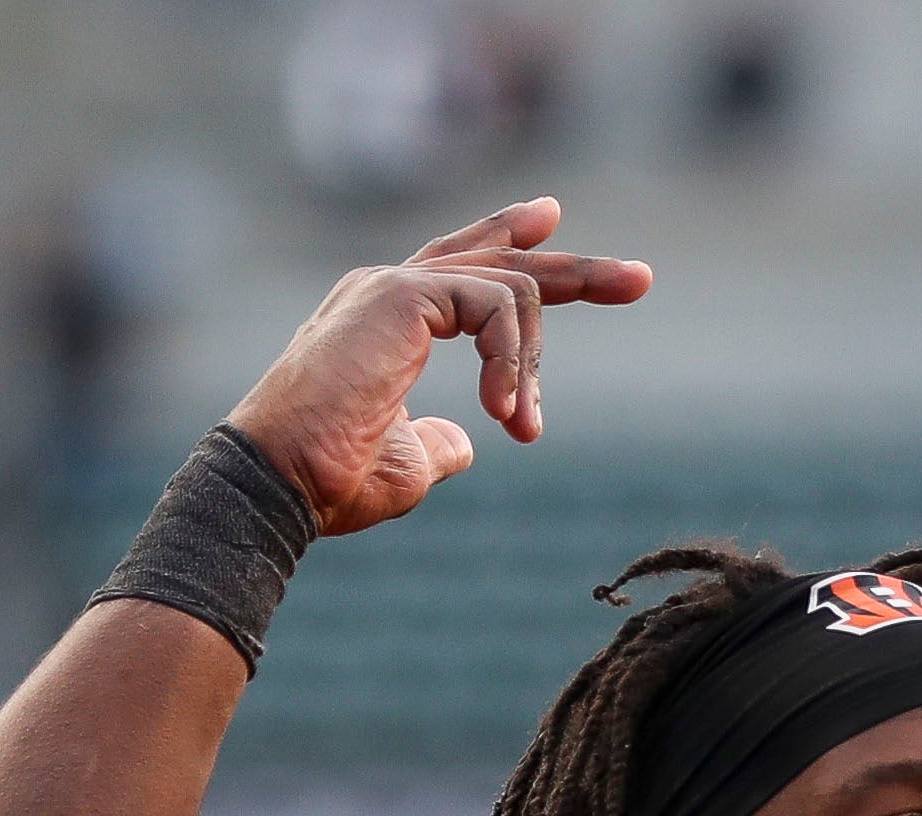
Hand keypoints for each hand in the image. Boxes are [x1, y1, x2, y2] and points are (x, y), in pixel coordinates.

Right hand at [226, 197, 652, 538]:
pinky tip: (505, 411)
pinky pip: (496, 303)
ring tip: (524, 426)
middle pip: (499, 258)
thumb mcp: (406, 462)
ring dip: (532, 363)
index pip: (462, 267)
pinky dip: (513, 358)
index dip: (514, 245)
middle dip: (576, 270)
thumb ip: (440, 440)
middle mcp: (387, 287)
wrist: (280, 483)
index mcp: (385, 316)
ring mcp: (392, 284)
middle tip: (641, 279)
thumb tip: (472, 441)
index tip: (556, 226)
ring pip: (511, 288)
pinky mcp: (400, 293)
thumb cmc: (329, 481)